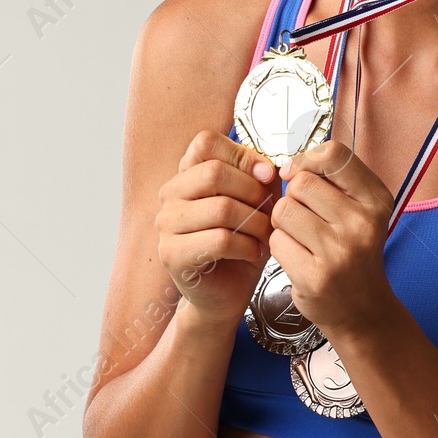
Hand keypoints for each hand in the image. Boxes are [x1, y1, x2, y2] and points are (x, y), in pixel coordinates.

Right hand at [156, 130, 281, 324]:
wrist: (224, 295)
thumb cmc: (239, 247)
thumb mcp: (255, 204)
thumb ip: (260, 178)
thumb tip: (266, 167)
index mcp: (187, 174)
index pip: (206, 142)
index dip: (242, 154)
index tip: (267, 174)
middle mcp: (170, 195)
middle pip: (214, 172)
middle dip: (253, 191)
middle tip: (270, 211)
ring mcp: (166, 225)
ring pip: (221, 208)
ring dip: (255, 222)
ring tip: (265, 235)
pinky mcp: (173, 254)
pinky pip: (219, 240)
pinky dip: (246, 246)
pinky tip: (253, 252)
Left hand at [270, 141, 396, 339]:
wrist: (363, 310)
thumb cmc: (353, 251)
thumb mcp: (360, 209)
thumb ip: (331, 179)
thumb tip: (287, 167)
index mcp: (376, 200)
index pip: (333, 154)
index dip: (307, 160)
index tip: (301, 176)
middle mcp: (362, 223)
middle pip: (300, 182)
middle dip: (293, 196)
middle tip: (306, 218)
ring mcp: (339, 252)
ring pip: (283, 210)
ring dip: (283, 222)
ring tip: (301, 238)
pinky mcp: (315, 277)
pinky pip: (276, 240)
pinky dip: (280, 246)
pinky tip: (299, 258)